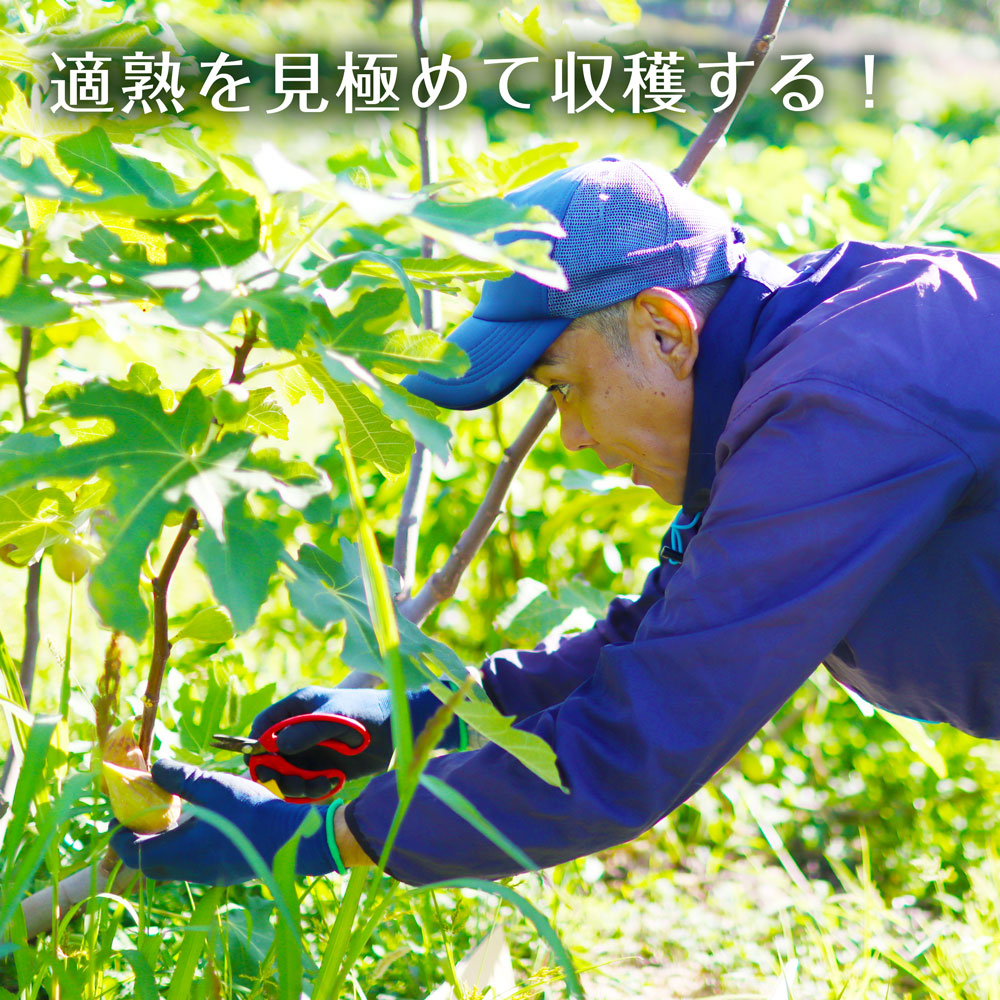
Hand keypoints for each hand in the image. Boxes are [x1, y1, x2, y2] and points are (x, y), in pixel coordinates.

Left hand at [110, 759, 336, 885]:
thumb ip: (180, 777)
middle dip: (141, 836)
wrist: (293, 840)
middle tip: (149, 809)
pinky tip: (204, 820)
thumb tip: (155, 767)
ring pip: (170, 862)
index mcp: (177, 852)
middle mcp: (186, 870)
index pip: (129, 852)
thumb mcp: (213, 787)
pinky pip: (191, 861)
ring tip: (177, 810)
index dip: (120, 831)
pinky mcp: (223, 871)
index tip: (126, 807)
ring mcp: (206, 874)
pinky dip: (186, 843)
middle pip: (147, 861)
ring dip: (165, 839)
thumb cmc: (249, 813)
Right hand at [248, 686, 460, 799]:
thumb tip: (275, 746)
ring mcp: (310, 752)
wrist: (401, 730)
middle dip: (278, 774)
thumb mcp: (339, 717)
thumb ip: (309, 729)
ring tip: (321, 784)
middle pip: (269, 757)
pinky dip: (313, 790)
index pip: (263, 725)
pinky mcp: (323, 769)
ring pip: (286, 776)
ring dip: (297, 786)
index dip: (256, 745)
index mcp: (298, 708)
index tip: (263, 765)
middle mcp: (299, 731)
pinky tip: (333, 784)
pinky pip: (305, 786)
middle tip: (295, 783)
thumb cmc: (370, 713)